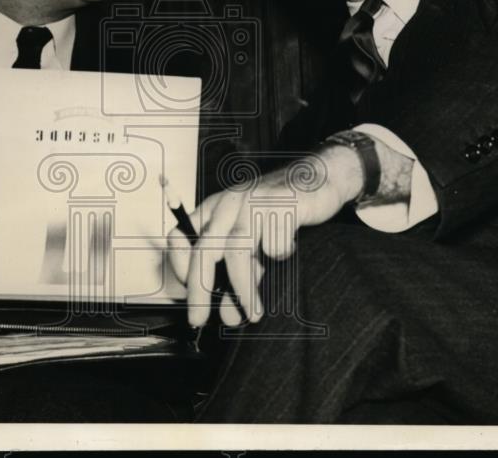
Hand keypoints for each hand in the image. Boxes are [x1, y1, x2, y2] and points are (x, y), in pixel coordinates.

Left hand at [168, 147, 363, 326]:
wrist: (319, 178)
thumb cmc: (280, 215)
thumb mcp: (252, 241)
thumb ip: (238, 275)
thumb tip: (228, 316)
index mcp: (214, 209)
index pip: (180, 236)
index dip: (178, 265)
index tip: (186, 291)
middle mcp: (228, 203)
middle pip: (204, 248)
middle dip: (200, 289)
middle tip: (199, 319)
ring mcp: (253, 202)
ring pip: (238, 251)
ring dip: (242, 289)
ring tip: (252, 314)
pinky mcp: (280, 205)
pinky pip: (275, 246)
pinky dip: (280, 257)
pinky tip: (286, 251)